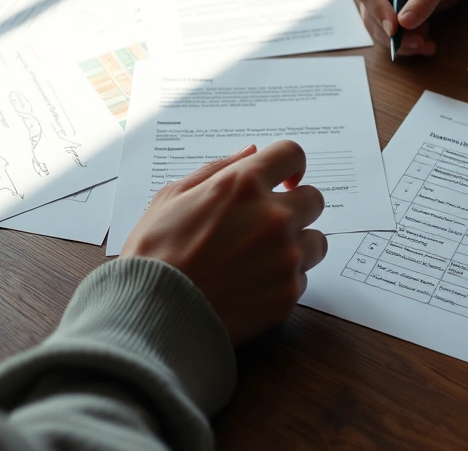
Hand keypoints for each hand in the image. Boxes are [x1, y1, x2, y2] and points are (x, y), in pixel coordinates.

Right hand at [120, 141, 327, 345]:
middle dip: (295, 207)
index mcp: (244, 185)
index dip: (290, 166)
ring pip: (316, 241)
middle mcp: (273, 218)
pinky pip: (302, 278)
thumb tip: (251, 152)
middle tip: (266, 224)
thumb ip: (218, 169)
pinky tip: (251, 285)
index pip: (292, 155)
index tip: (285, 180)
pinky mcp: (288, 294)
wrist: (151, 314)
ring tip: (259, 258)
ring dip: (296, 245)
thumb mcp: (172, 196)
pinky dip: (283, 280)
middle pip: (314, 199)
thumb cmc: (154, 253)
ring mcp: (285, 258)